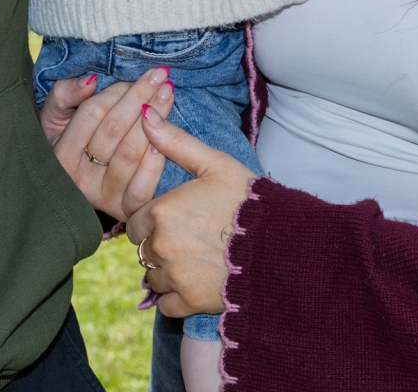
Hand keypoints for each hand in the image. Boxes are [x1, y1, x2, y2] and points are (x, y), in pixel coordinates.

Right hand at [50, 68, 175, 220]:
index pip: (92, 112)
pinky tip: (169, 134)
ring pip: (131, 152)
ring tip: (168, 94)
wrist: (80, 183)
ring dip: (156, 119)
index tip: (140, 75)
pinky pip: (144, 182)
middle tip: (161, 77)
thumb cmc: (69, 141)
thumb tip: (90, 81)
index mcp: (60, 155)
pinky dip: (157, 157)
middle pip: (114, 129)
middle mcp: (79, 180)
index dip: (118, 91)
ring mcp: (103, 197)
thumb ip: (65, 94)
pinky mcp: (125, 208)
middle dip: (141, 97)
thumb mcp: (56, 116)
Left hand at [126, 106, 254, 317]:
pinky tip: (196, 281)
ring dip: (166, 270)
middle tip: (188, 238)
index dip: (152, 219)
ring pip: (153, 277)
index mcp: (162, 211)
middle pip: (142, 249)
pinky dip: (176, 296)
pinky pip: (165, 304)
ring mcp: (175, 276)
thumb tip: (144, 114)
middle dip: (158, 244)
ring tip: (195, 259)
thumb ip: (175, 141)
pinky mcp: (190, 302)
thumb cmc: (249, 199)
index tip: (174, 218)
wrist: (283, 244)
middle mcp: (161, 245)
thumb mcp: (214, 163)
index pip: (135, 221)